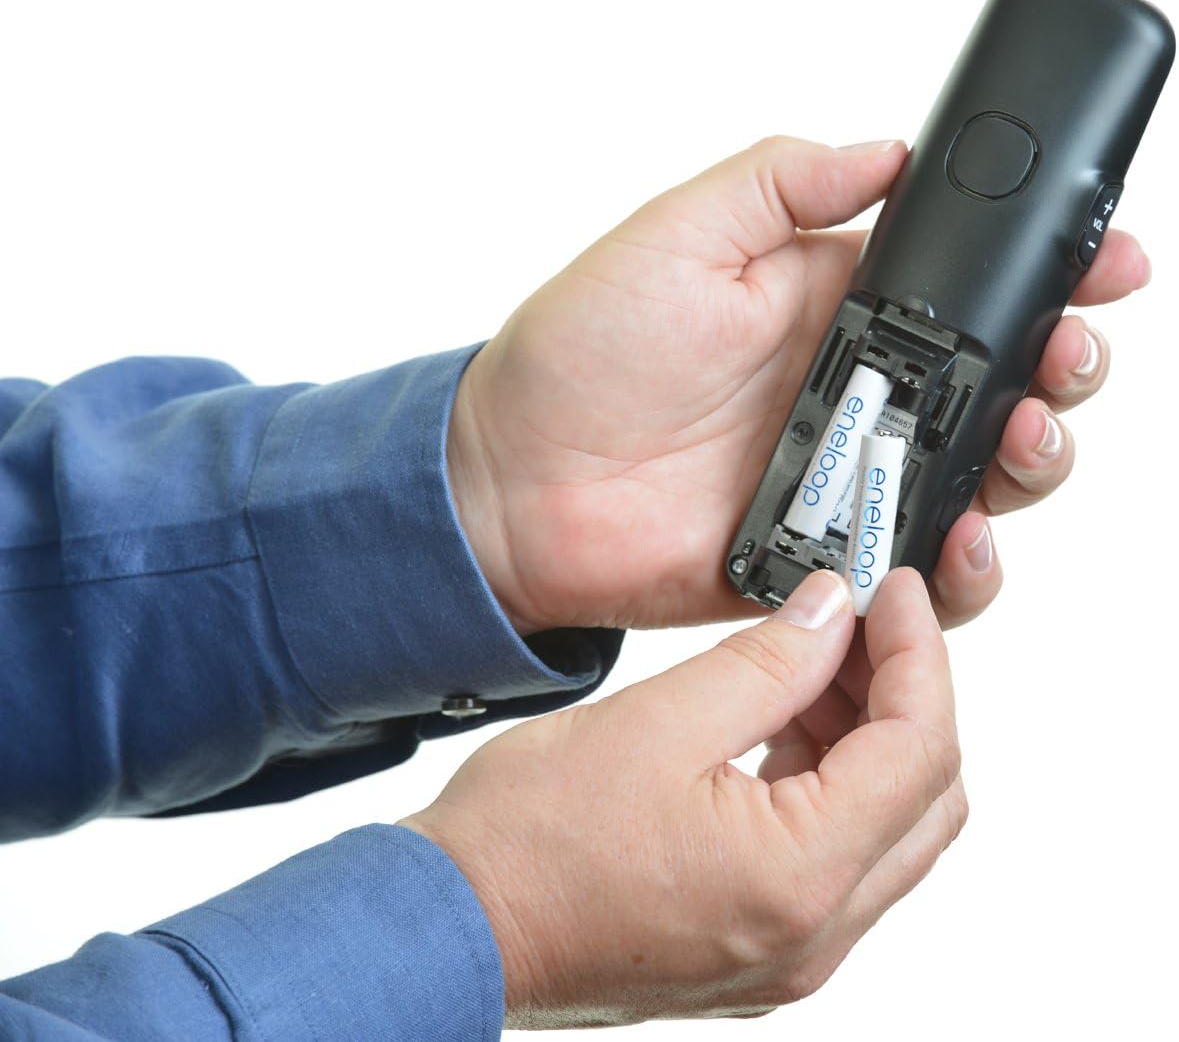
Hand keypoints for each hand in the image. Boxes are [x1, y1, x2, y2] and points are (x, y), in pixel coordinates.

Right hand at [401, 568, 963, 1026]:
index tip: (897, 591)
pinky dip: (831, 786)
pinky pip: (838, 863)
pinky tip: (782, 726)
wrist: (458, 925)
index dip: (921, 655)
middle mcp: (813, 935)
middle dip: (906, 696)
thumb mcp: (655, 720)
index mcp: (798, 878)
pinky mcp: (758, 952)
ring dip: (868, 740)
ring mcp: (789, 954)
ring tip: (814, 662)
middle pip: (925, 800)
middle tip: (863, 621)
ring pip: (888, 832)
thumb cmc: (530, 839)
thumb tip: (832, 611)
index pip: (919, 750)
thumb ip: (766, 662)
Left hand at [447, 136, 1148, 633]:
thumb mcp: (675, 234)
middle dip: (1061, 370)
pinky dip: (960, 564)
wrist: (515, 483)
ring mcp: (846, 478)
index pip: (969, 288)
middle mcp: (854, 394)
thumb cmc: (578, 356)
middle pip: (1001, 384)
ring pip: (983, 477)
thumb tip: (887, 149)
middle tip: (1065, 360)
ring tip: (1023, 441)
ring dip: (1031, 461)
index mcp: (830, 308)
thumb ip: (780, 183)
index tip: (1104, 265)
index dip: (1047, 276)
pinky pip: (920, 570)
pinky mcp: (825, 556)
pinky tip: (960, 536)